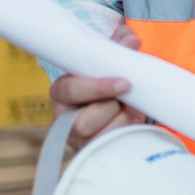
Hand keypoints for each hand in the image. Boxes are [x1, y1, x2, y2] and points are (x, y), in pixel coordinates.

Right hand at [49, 22, 145, 151]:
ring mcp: (77, 140)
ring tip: (129, 111)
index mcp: (63, 90)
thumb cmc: (110, 82)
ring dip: (121, 122)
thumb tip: (130, 41)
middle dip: (112, 110)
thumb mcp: (113, 60)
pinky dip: (126, 136)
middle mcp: (65, 118)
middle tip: (128, 100)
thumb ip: (120, 44)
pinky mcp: (91, 153)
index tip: (124, 84)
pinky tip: (131, 125)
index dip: (97, 88)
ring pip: (98, 138)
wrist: (119, 109)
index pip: (69, 90)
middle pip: (83, 122)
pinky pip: (109, 151)